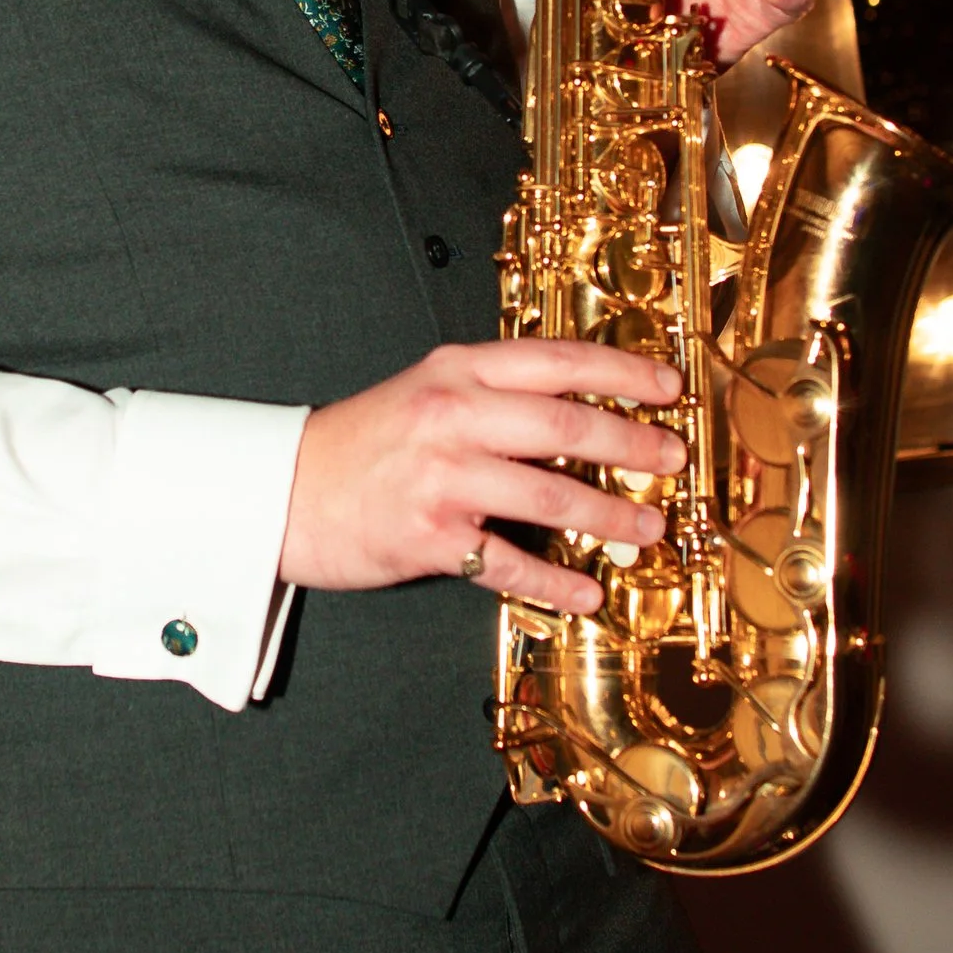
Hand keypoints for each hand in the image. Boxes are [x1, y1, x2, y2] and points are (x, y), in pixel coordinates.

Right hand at [279, 338, 683, 615]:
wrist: (279, 491)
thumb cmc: (359, 446)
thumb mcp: (425, 394)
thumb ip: (493, 397)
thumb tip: (579, 419)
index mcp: (457, 371)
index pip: (558, 360)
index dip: (623, 373)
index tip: (669, 388)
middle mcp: (453, 416)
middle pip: (568, 425)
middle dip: (634, 444)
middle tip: (673, 459)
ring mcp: (442, 478)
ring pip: (551, 494)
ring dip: (611, 515)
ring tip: (648, 527)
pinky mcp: (429, 537)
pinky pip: (507, 564)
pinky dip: (554, 581)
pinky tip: (585, 592)